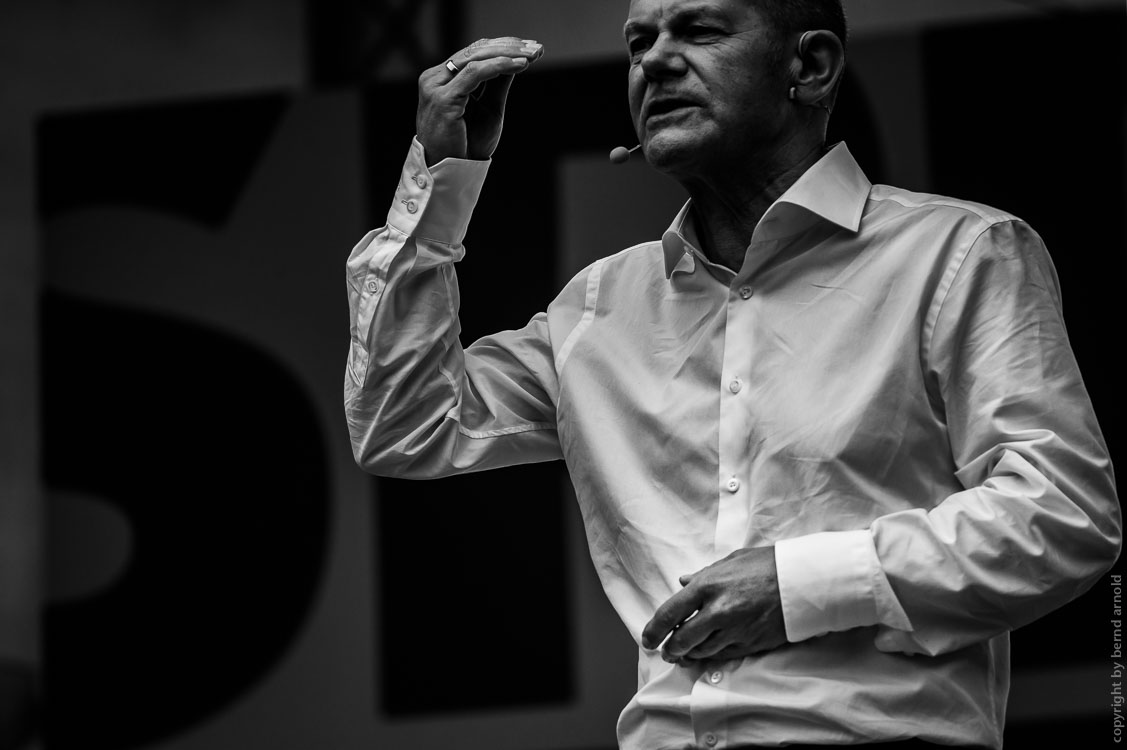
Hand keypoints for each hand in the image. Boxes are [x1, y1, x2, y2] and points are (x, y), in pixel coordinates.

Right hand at [416, 37, 543, 163]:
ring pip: (475, 58)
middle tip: (536, 47)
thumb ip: (498, 84)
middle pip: (475, 51)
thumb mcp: (488, 109)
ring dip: (508, 53)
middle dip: (509, 46)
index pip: (474, 52)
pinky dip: (499, 67)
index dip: (503, 46)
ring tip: (532, 55)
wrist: (450, 172)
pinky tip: (519, 65)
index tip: (531, 47)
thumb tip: (517, 60)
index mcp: (442, 79)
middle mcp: (435, 78)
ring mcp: (436, 87)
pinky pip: (475, 73)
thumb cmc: (466, 145)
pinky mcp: (443, 99)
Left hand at [641, 546, 787, 663]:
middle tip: (666, 651)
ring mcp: (735, 630)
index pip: (670, 613)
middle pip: (682, 640)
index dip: (654, 630)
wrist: (801, 581)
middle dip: (670, 649)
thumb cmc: (765, 565)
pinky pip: (723, 656)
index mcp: (707, 586)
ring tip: (681, 655)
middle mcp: (718, 611)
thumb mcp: (730, 562)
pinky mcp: (750, 644)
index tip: (648, 639)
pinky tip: (705, 654)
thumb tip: (683, 582)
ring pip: (702, 651)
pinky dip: (710, 657)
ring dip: (689, 655)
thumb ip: (703, 575)